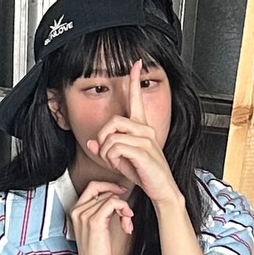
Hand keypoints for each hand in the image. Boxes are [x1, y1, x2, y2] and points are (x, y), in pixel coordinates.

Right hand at [69, 178, 132, 254]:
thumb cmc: (97, 251)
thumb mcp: (97, 226)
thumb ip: (102, 210)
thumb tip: (116, 197)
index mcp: (76, 210)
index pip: (93, 186)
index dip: (109, 186)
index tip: (121, 192)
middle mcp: (78, 210)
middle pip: (104, 191)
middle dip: (120, 201)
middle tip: (126, 215)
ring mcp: (85, 215)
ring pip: (111, 197)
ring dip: (124, 209)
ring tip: (126, 223)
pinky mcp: (94, 221)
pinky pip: (113, 203)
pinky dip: (123, 209)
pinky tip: (126, 223)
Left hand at [88, 62, 179, 205]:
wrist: (162, 191)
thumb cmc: (145, 175)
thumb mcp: (120, 161)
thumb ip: (106, 149)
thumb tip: (92, 143)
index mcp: (142, 128)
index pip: (137, 99)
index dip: (135, 79)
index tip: (136, 64)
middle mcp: (145, 130)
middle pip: (113, 120)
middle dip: (102, 138)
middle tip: (106, 153)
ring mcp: (145, 140)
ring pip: (111, 136)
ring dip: (106, 152)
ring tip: (114, 162)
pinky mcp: (143, 151)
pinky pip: (114, 147)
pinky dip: (110, 158)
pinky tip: (118, 165)